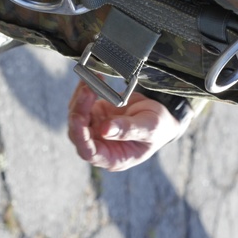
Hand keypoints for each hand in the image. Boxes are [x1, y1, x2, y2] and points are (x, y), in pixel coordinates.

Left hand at [67, 81, 187, 171]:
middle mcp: (100, 146)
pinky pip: (83, 104)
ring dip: (81, 98)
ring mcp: (95, 130)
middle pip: (78, 132)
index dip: (80, 137)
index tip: (77, 118)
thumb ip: (128, 129)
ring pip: (77, 116)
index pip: (89, 152)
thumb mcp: (149, 128)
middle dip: (80, 110)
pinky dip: (84, 91)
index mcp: (112, 158)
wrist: (160, 119)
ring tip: (91, 81)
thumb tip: (105, 130)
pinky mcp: (95, 115)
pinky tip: (90, 80)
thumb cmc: (158, 129)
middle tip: (88, 90)